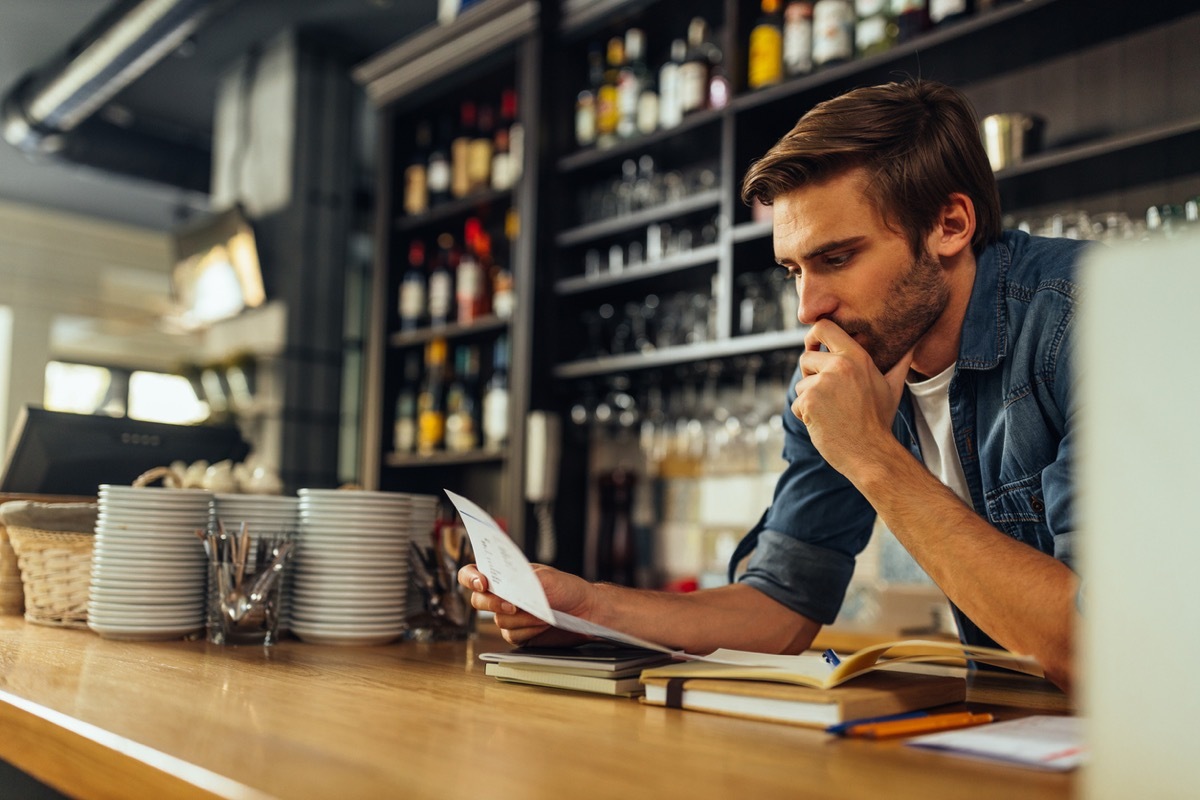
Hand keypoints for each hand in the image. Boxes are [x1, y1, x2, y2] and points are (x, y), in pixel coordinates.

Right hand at [457, 563, 594, 647]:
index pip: (472, 573)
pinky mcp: (518, 634)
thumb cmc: (567, 588)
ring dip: (522, 618)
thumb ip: (521, 581)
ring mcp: (508, 616)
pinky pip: (512, 635)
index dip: (470, 578)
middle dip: (495, 604)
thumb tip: (505, 590)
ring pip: (498, 621)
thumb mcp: (545, 577)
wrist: (585, 611)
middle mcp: (502, 595)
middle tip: (514, 606)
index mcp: (505, 575)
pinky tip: (542, 624)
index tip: (483, 584)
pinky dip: (529, 630)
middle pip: (479, 601)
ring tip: (543, 613)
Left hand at [793, 319, 912, 476]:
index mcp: (857, 357)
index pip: (823, 327)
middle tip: (829, 396)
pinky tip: (825, 424)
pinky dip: (805, 416)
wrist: (871, 452)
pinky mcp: (809, 400)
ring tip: (832, 413)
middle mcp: (839, 365)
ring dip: (809, 400)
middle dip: (810, 376)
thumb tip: (913, 345)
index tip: (813, 346)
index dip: (813, 335)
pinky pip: (797, 403)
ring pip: (801, 384)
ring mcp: (822, 383)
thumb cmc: (879, 420)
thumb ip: (899, 363)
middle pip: (806, 357)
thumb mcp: (893, 386)